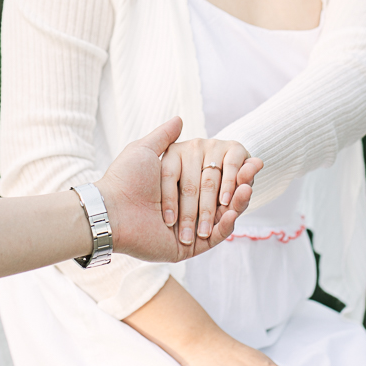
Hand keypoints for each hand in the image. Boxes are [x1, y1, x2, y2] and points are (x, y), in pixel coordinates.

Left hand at [97, 118, 258, 262]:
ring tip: (248, 188)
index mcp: (179, 188)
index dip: (231, 171)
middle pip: (221, 197)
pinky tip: (235, 209)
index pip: (213, 178)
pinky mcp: (191, 247)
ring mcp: (191, 229)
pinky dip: (227, 223)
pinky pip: (216, 236)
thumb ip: (164, 136)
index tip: (248, 161)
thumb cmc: (126, 178)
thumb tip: (180, 118)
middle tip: (252, 175)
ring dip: (238, 203)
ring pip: (222, 216)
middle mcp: (187, 208)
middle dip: (237, 186)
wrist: (113, 209)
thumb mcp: (145, 150)